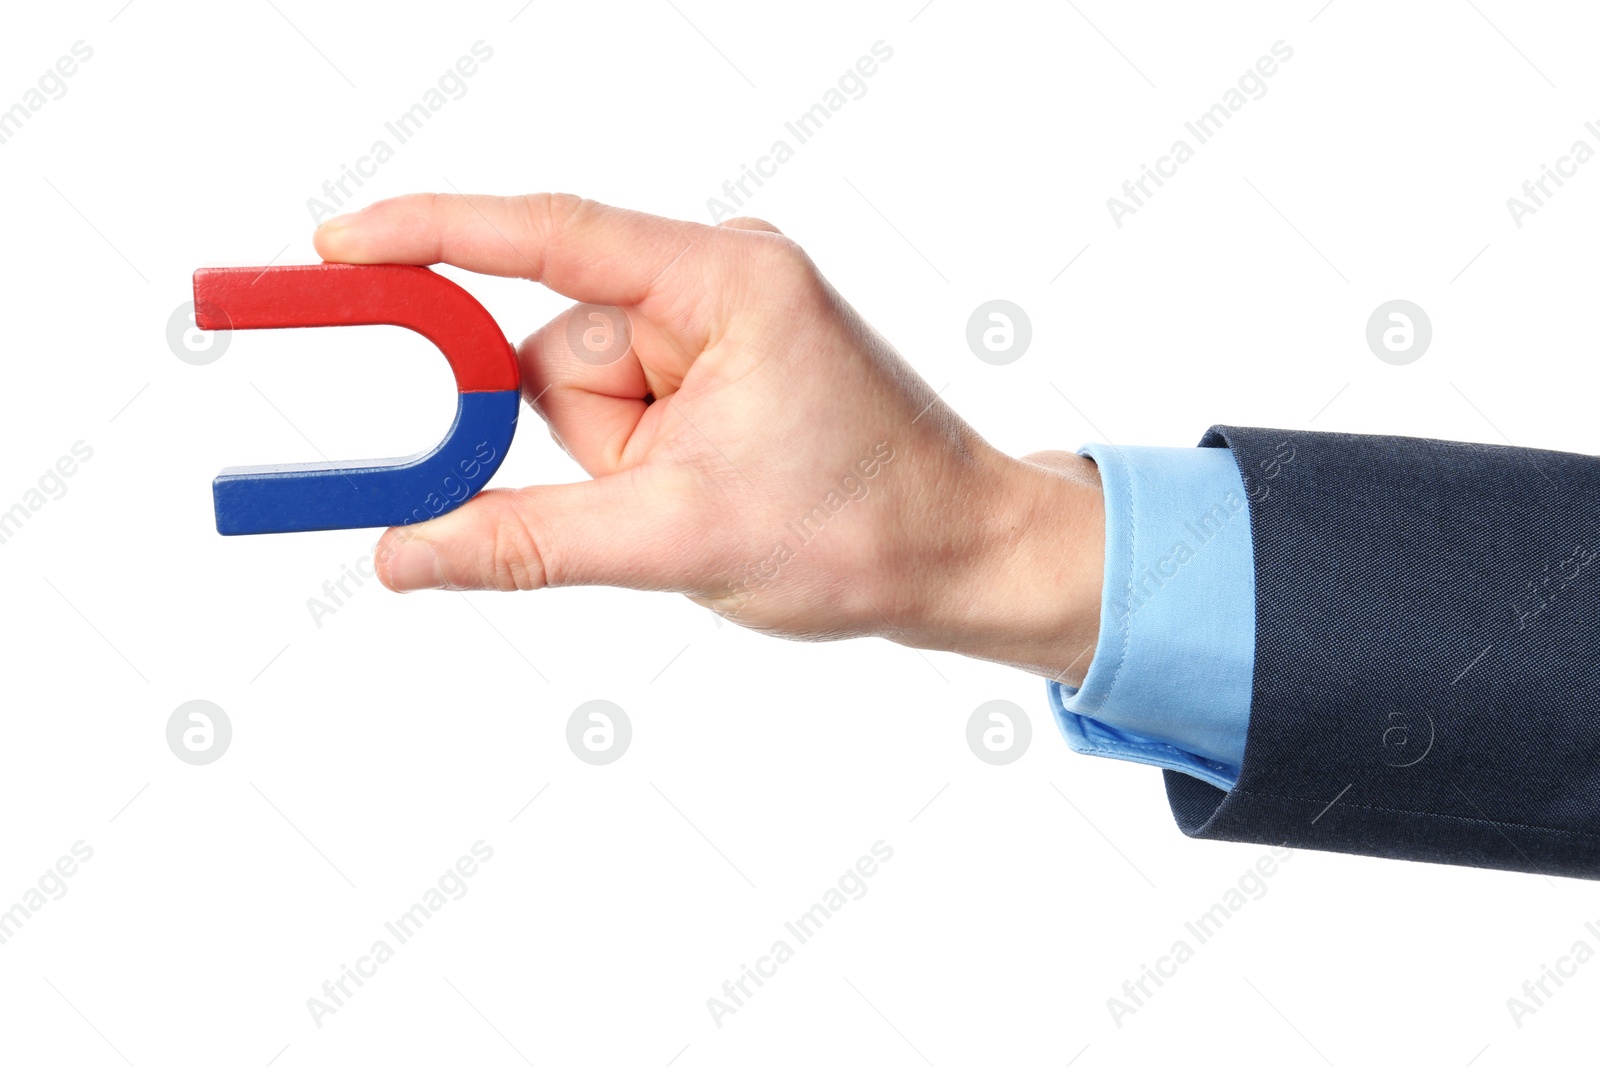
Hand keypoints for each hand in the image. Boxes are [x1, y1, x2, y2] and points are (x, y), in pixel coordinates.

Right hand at [314, 194, 1103, 682]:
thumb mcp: (676, 540)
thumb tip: (403, 550)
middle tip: (649, 502)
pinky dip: (637, 469)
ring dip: (619, 471)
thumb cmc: (864, 530)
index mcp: (722, 282)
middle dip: (585, 445)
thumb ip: (523, 541)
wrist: (964, 558)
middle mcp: (717, 283)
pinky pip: (624, 412)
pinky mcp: (720, 367)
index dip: (430, 237)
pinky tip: (712, 498)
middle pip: (558, 349)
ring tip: (711, 505)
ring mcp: (720, 325)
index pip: (545, 237)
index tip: (336, 250)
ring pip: (586, 395)